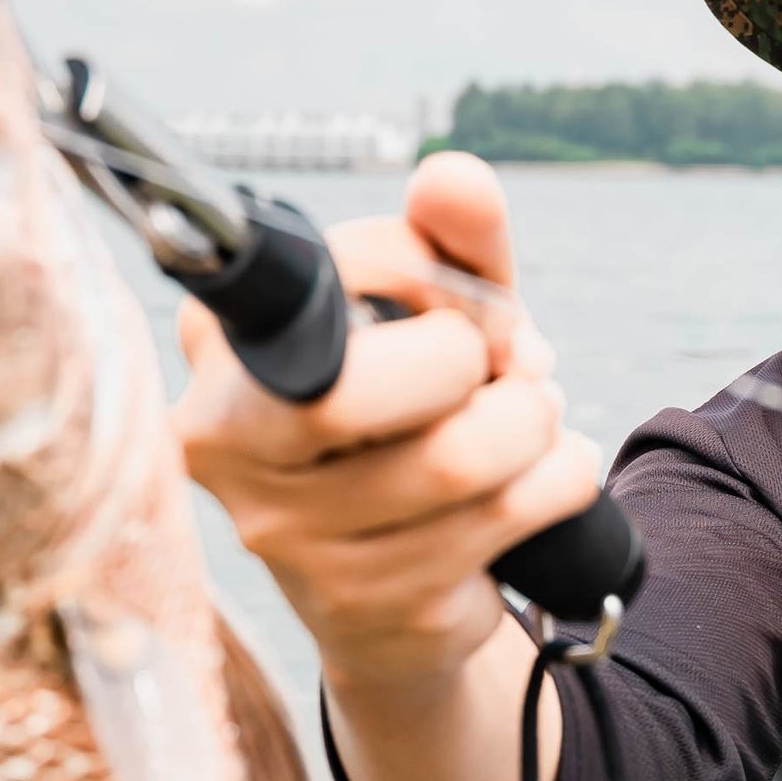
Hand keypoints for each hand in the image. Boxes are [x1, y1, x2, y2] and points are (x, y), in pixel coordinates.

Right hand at [173, 154, 603, 780]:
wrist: (396, 601)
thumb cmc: (411, 424)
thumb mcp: (439, 320)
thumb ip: (453, 243)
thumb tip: (454, 178)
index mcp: (222, 346)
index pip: (338, 268)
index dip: (431, 273)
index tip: (460, 298)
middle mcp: (224, 438)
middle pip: (367, 382)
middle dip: (475, 362)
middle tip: (502, 369)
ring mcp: (286, 535)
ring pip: (459, 456)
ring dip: (534, 426)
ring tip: (530, 424)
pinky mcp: (362, 603)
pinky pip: (506, 515)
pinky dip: (558, 480)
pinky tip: (540, 480)